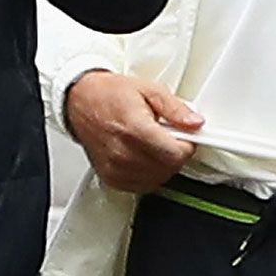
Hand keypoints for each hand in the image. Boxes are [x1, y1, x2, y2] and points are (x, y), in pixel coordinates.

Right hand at [63, 71, 202, 193]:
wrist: (81, 101)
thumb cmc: (110, 94)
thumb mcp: (149, 90)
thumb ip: (175, 108)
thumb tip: (195, 122)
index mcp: (135, 129)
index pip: (175, 154)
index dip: (187, 145)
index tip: (184, 136)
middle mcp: (123, 153)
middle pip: (168, 168)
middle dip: (175, 153)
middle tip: (167, 136)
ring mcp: (116, 169)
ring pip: (158, 179)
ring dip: (162, 164)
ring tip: (153, 143)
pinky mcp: (111, 178)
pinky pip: (142, 185)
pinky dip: (149, 173)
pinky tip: (143, 155)